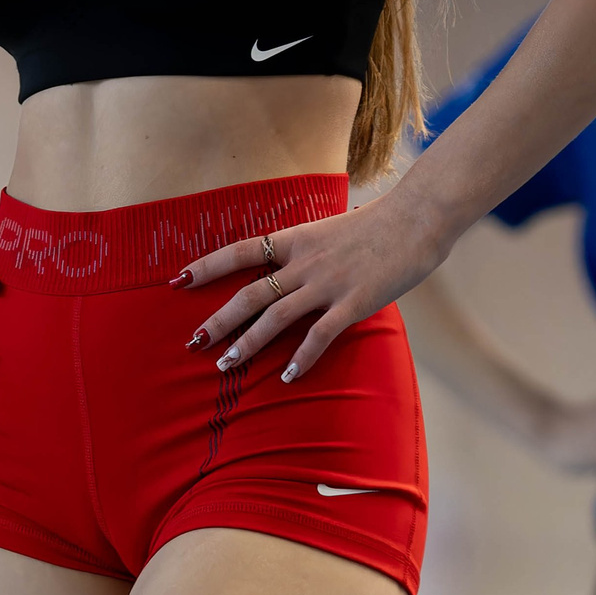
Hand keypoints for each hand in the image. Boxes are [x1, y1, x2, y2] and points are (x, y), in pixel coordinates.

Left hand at [174, 197, 448, 381]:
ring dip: (247, 345)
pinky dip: (300, 359)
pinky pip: (318, 336)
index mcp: (296, 239)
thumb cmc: (379, 224)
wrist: (418, 217)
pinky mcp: (353, 303)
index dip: (206, 265)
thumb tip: (289, 266)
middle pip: (249, 293)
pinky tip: (287, 377)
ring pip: (274, 318)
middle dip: (218, 320)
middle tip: (193, 342)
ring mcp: (327, 284)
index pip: (240, 251)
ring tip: (224, 366)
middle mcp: (304, 262)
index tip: (177, 280)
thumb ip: (307, 251)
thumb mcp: (331, 229)